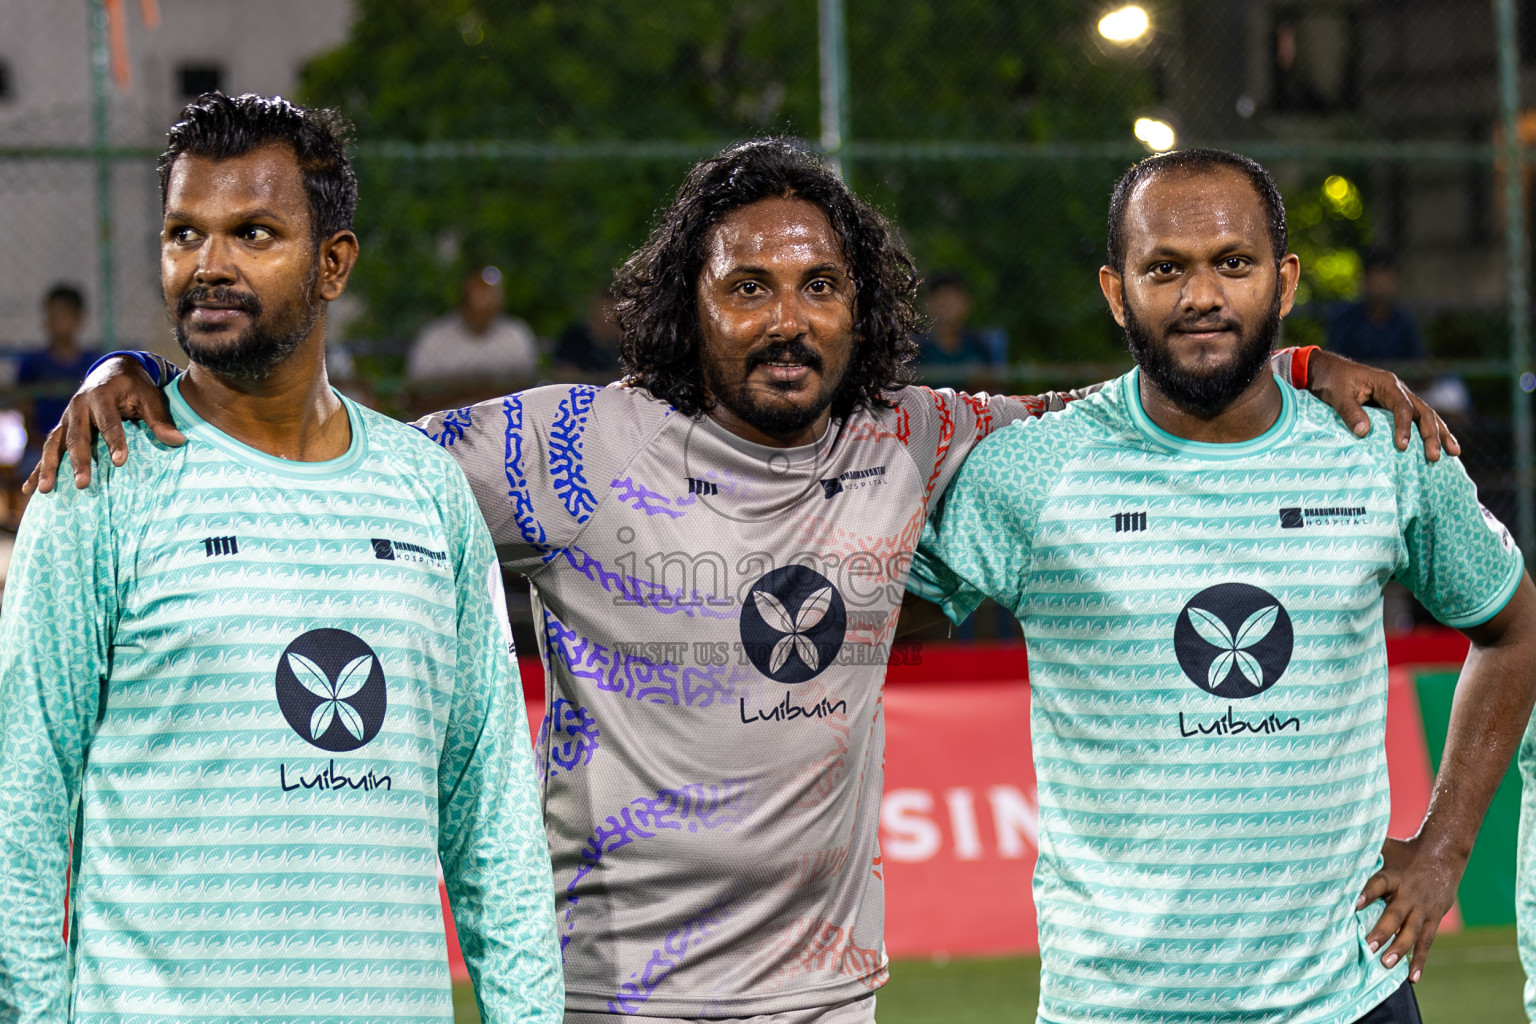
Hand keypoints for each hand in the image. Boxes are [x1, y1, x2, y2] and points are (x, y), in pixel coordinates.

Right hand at [22, 356, 183, 493]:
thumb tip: (179, 442)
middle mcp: (78, 406)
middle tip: (83, 484)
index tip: (120, 462)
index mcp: (102, 395)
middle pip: (77, 436)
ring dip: (51, 467)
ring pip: (56, 443)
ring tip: (47, 489)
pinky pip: (48, 448)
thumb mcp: (150, 396)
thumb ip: (160, 420)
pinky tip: (34, 488)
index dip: (114, 442)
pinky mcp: (62, 426)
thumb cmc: (134, 386)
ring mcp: (67, 417)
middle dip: (80, 461)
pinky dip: (40, 467)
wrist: (112, 370)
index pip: (109, 422)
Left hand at [1306, 349, 1458, 461]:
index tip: (1402, 447)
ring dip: (1440, 433)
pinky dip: (1431, 431)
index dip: (1404, 427)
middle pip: (1423, 412)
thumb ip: (1350, 412)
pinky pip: (1418, 418)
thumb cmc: (1332, 381)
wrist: (1327, 370)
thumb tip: (1365, 433)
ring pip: (1427, 415)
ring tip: (1454, 452)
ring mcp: (1400, 397)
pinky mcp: (1395, 405)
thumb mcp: (1337, 395)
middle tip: (1435, 457)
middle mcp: (1399, 389)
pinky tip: (1442, 445)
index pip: (1402, 407)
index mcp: (1387, 384)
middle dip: (1432, 435)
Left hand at [1356, 836, 1463, 982]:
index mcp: (1394, 876)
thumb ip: (1365, 853)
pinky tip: (1412, 977)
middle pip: (1394, 914)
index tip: (1353, 904)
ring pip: (1412, 932)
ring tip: (1387, 965)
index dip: (1367, 893)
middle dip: (1382, 931)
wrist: (1444, 854)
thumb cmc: (1406, 851)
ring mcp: (1423, 909)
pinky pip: (1426, 942)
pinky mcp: (1434, 919)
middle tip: (1368, 947)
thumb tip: (1335, 850)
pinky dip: (1419, 960)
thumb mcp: (1386, 847)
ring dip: (1399, 948)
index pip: (1379, 883)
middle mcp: (1409, 894)